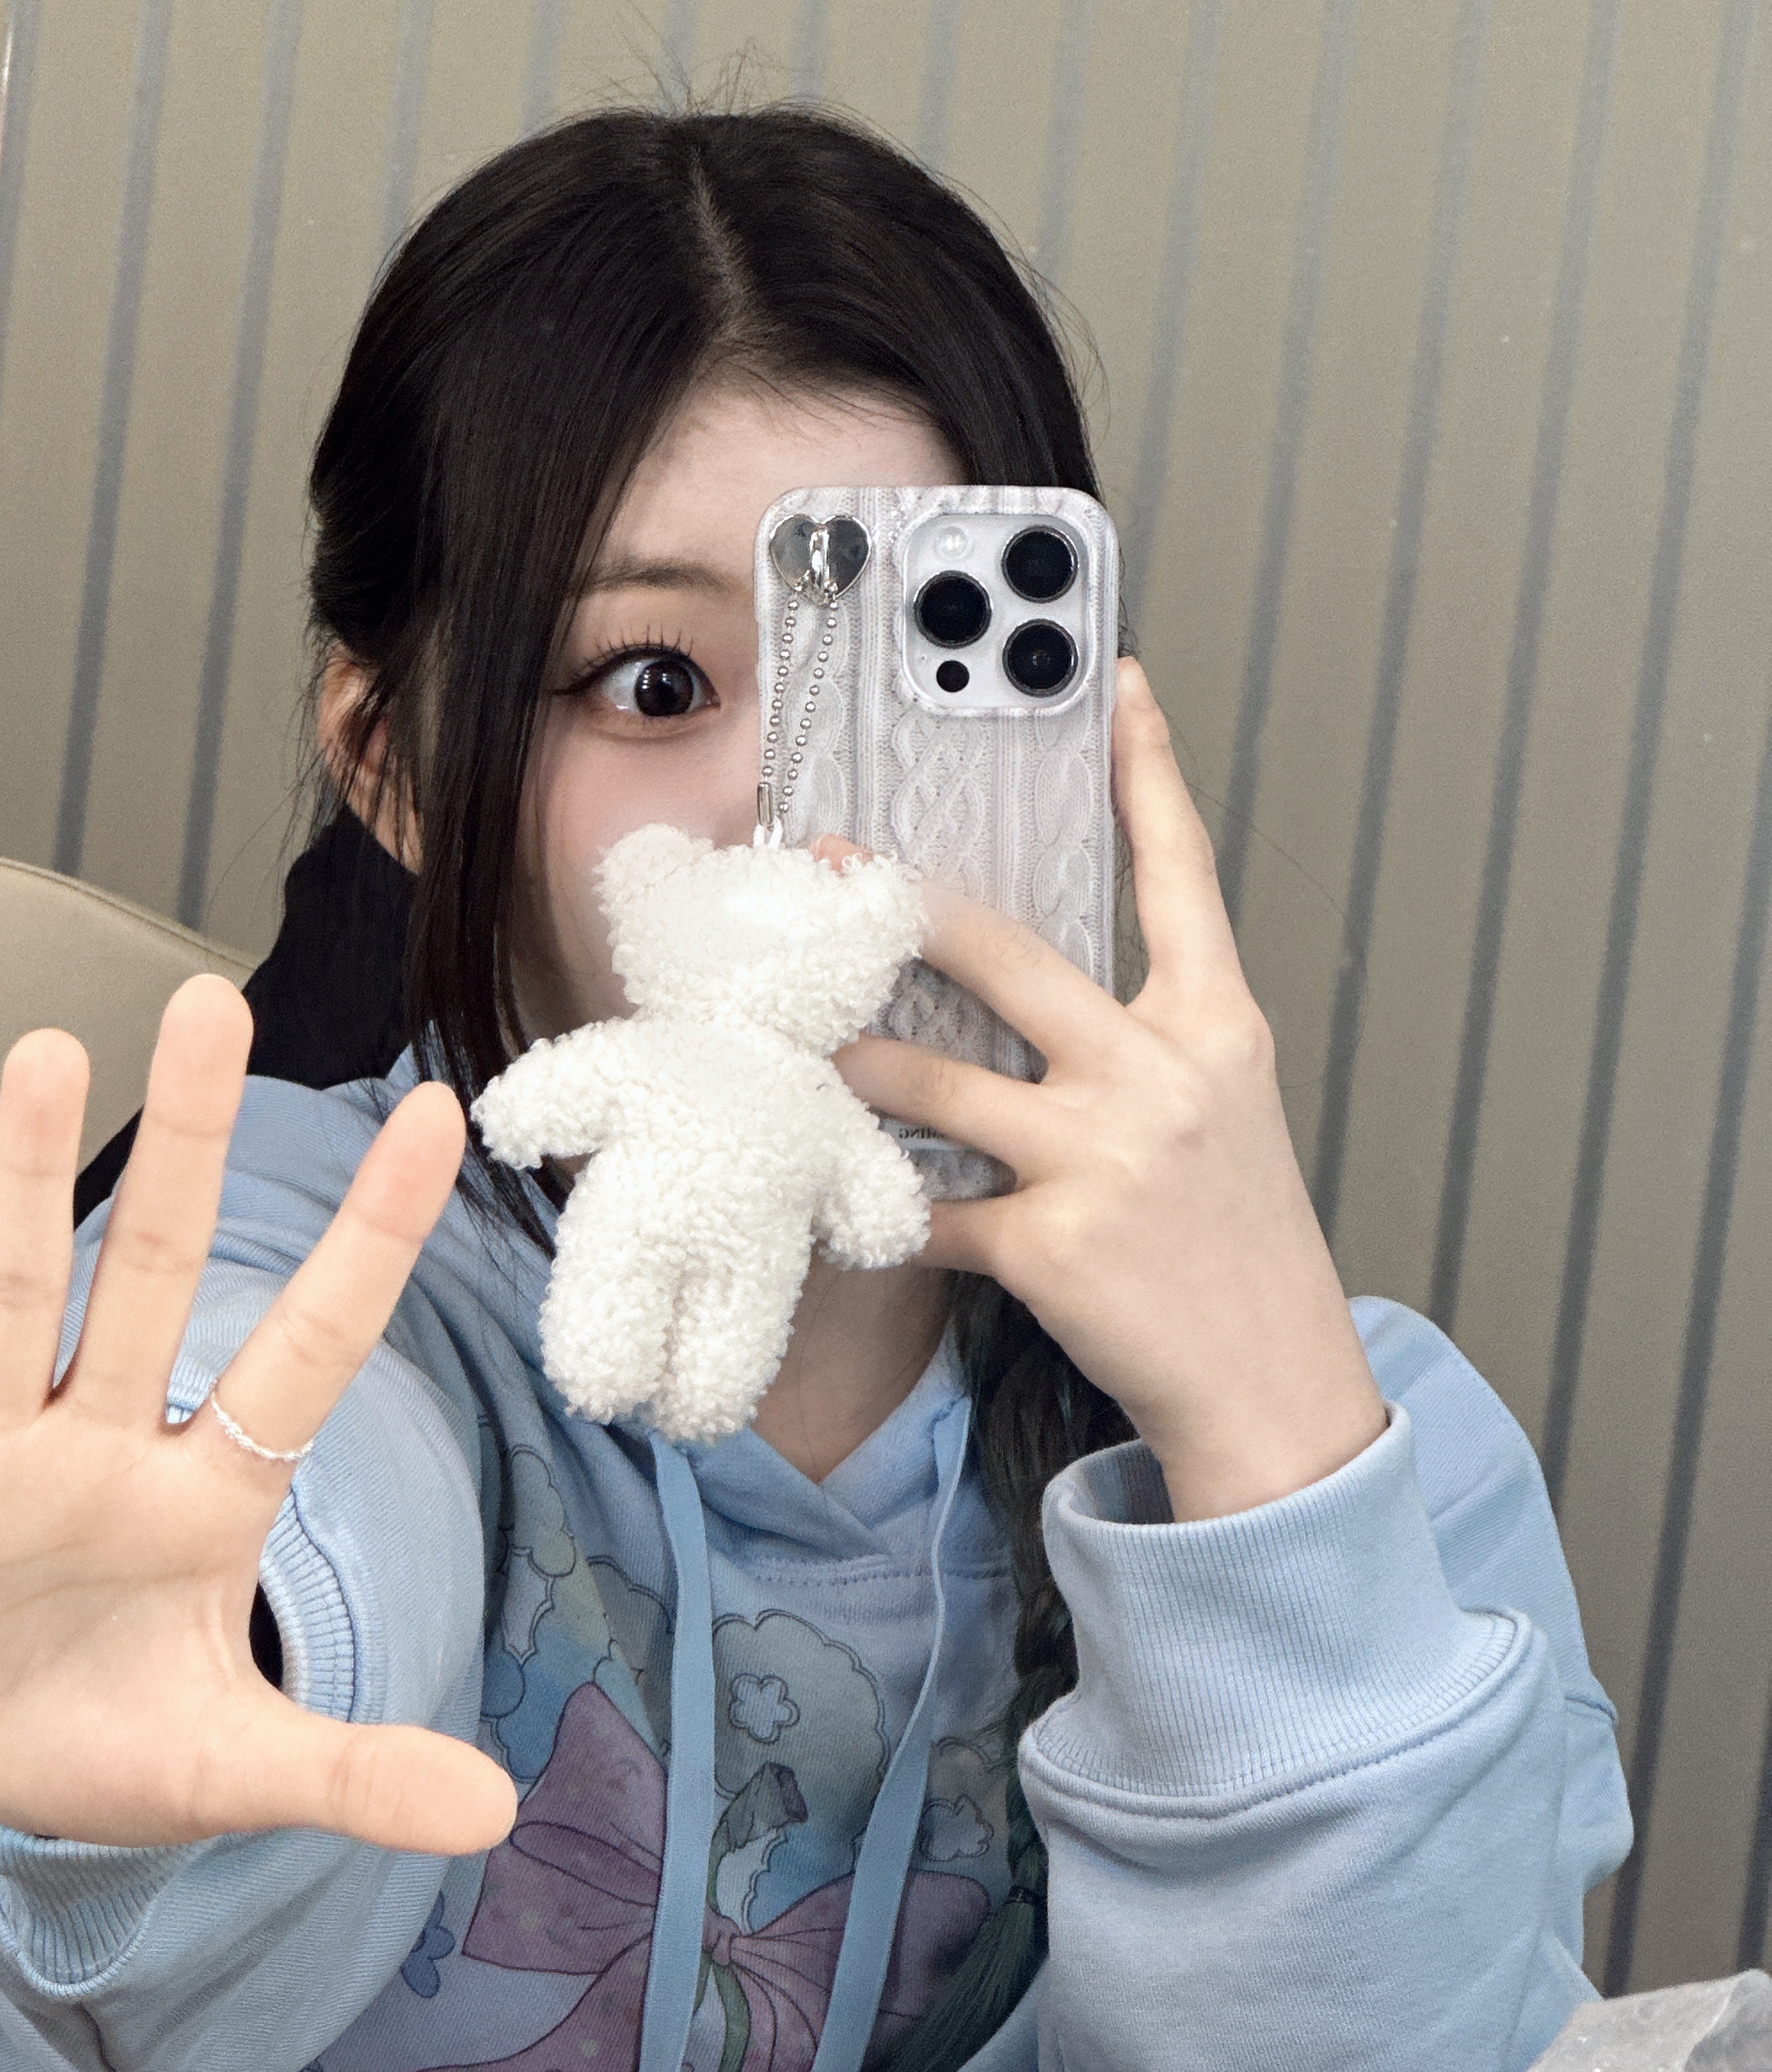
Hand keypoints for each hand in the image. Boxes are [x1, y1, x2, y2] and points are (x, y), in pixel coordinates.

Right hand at [0, 976, 515, 1852]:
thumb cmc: (116, 1752)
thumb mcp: (236, 1770)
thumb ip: (354, 1774)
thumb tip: (492, 1814)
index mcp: (209, 1500)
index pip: (309, 1350)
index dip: (371, 1243)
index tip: (433, 1116)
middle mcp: (109, 1447)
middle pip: (161, 1273)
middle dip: (188, 1148)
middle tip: (215, 1010)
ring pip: (19, 1293)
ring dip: (28, 1179)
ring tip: (50, 1055)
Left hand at [836, 660, 1385, 1520]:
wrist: (1276, 1388)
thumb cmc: (1241, 1248)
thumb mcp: (1227, 1117)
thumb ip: (1149, 1043)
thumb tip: (1041, 999)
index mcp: (1218, 1030)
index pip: (1182, 874)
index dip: (1150, 771)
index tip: (1115, 683)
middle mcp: (1161, 1076)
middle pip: (1009, 955)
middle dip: (906, 908)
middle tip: (830, 870)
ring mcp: (1104, 1158)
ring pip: (936, 1084)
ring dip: (852, 1066)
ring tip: (795, 1050)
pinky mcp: (1050, 1245)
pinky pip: (929, 1212)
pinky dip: (880, 1212)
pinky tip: (843, 1209)